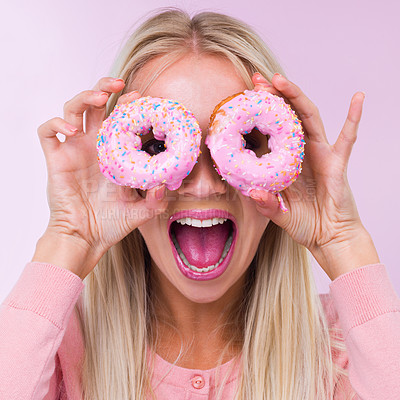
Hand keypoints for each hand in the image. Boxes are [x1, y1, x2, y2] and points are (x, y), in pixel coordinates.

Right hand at [35, 78, 166, 278]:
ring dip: (83, 97)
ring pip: (72, 110)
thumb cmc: (110, 224)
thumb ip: (155, 200)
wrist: (85, 238)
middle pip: (95, 104)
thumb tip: (165, 185)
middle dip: (104, 88)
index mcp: (113, 153)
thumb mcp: (139, 211)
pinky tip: (71, 129)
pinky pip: (47, 131)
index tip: (140, 98)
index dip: (127, 106)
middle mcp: (93, 146)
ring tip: (99, 97)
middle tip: (118, 84)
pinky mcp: (56, 158)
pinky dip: (56, 123)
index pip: (119, 119)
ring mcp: (74, 150)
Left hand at [249, 73, 379, 278]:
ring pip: (309, 118)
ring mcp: (320, 155)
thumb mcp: (279, 214)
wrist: (330, 237)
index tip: (242, 98)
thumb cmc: (305, 224)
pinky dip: (353, 118)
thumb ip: (266, 205)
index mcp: (284, 162)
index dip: (258, 115)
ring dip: (297, 97)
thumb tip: (253, 192)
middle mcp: (301, 153)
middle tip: (258, 79)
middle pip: (287, 117)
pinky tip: (358, 98)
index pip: (269, 132)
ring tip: (281, 79)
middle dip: (273, 97)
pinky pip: (347, 138)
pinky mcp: (338, 162)